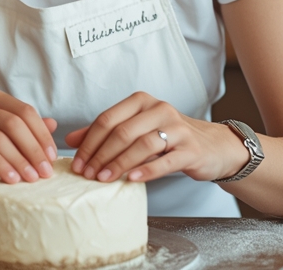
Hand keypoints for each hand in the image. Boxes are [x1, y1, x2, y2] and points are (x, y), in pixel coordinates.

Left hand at [64, 92, 250, 183]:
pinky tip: (131, 179)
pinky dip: (146, 170)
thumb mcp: (137, 129)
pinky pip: (165, 160)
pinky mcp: (190, 149)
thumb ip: (105, 132)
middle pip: (122, 132)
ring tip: (104, 179)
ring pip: (142, 145)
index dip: (89, 142)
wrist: (212, 146)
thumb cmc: (168, 138)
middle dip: (100, 155)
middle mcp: (159, 110)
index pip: (107, 119)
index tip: (77, 163)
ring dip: (119, 163)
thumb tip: (70, 139)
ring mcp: (177, 128)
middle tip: (87, 174)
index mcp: (141, 102)